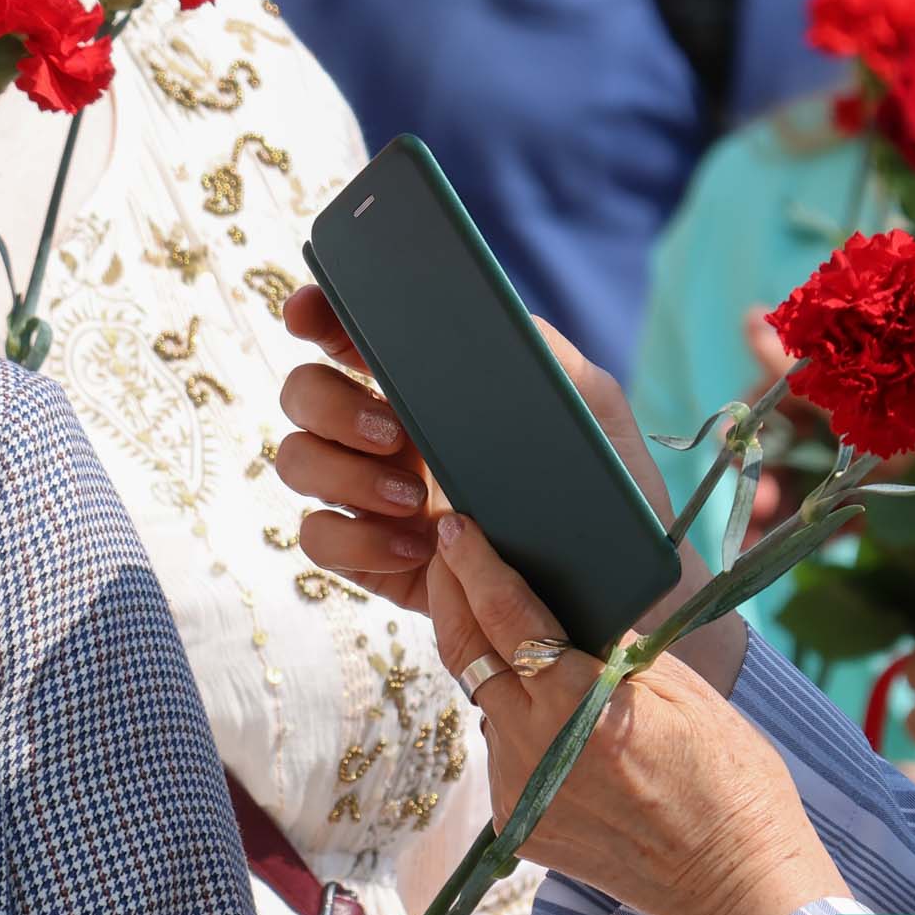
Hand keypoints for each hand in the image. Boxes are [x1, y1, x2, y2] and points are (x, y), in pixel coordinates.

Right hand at [274, 286, 748, 690]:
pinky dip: (355, 539)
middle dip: (330, 404)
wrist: (618, 600)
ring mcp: (368, 496)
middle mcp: (384, 433)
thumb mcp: (595, 414)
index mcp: (426, 387)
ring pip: (297, 460)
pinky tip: (416, 549)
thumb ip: (549, 355)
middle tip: (393, 433)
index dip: (315, 314)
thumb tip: (494, 319)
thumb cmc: (610, 498)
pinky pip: (316, 538)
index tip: (308, 314)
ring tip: (414, 501)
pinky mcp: (367, 558)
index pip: (349, 335)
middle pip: (303, 393)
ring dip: (343, 473)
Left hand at [428, 509, 847, 914]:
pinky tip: (559, 727)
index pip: (503, 613)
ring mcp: (516, 787)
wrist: (738, 884)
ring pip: (486, 704)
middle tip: (451, 559)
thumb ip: (612, 646)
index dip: (473, 565)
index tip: (453, 528)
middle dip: (453, 598)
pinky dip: (521, 729)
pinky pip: (504, 754)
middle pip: (467, 652)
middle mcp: (530, 742)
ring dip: (497, 672)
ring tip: (525, 645)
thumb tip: (567, 607)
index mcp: (576, 699)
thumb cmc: (731, 779)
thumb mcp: (682, 690)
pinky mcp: (515, 824)